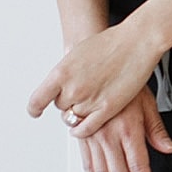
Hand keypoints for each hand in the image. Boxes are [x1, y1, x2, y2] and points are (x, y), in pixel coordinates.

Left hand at [28, 22, 166, 138]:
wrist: (137, 41)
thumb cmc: (112, 43)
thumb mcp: (77, 54)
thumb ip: (66, 72)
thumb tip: (62, 83)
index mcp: (61, 73)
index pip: (37, 100)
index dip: (35, 108)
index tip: (35, 112)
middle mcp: (72, 89)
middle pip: (60, 106)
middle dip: (69, 102)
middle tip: (81, 92)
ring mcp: (89, 101)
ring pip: (74, 117)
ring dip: (80, 112)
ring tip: (92, 98)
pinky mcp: (107, 110)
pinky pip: (86, 128)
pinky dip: (82, 130)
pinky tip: (82, 128)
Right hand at [78, 91, 171, 171]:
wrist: (93, 72)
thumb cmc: (123, 84)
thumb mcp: (146, 101)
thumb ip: (156, 129)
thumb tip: (169, 148)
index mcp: (127, 130)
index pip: (138, 167)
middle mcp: (108, 138)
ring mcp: (93, 140)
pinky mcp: (82, 140)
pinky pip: (88, 167)